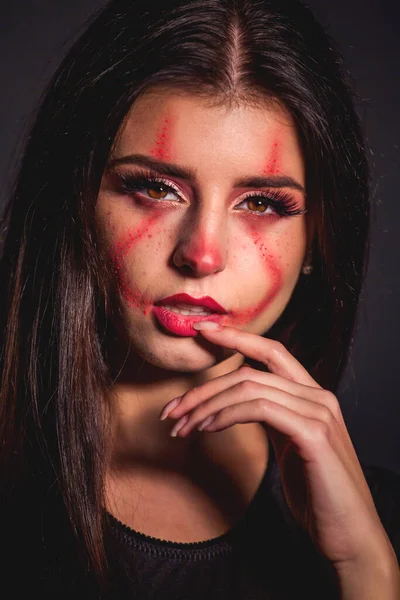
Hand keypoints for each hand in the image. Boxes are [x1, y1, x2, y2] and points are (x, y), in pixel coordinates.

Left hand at [160, 324, 395, 574]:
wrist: (351, 536)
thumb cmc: (318, 494)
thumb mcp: (291, 445)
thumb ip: (274, 418)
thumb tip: (236, 404)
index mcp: (312, 395)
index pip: (271, 351)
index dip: (236, 336)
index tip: (202, 330)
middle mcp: (318, 396)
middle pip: (249, 372)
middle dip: (204, 389)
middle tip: (171, 411)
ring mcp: (319, 412)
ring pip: (250, 387)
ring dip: (207, 405)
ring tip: (182, 427)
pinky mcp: (314, 434)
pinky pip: (259, 409)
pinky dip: (226, 415)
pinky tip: (207, 429)